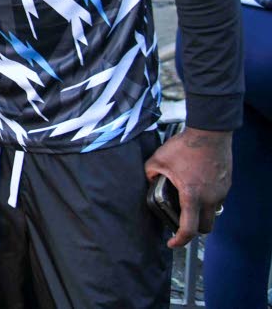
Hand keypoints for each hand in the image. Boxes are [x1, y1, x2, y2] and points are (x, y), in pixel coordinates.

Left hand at [145, 127, 231, 247]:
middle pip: (205, 227)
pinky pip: (218, 199)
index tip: (172, 242)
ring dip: (201, 213)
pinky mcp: (226, 185)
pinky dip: (208, 199)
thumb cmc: (185, 146)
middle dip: (193, 230)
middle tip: (182, 224)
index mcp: (192, 196)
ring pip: (213, 213)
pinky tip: (197, 187)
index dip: (180, 240)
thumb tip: (150, 181)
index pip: (189, 229)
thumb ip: (150, 174)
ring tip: (188, 202)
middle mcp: (210, 198)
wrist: (209, 133)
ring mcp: (221, 192)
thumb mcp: (158, 159)